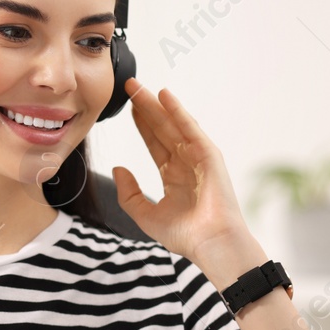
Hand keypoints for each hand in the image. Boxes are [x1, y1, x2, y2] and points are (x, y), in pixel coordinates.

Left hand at [112, 78, 253, 262]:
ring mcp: (198, 158)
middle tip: (130, 87)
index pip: (155, 143)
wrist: (211, 243)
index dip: (142, 124)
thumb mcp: (146, 215)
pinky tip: (164, 96)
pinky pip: (190, 128)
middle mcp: (186, 164)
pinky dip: (178, 111)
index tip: (128, 107)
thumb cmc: (186, 236)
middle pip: (162, 129)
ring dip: (157, 105)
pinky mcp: (209, 156)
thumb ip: (129, 194)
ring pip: (173, 125)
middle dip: (146, 108)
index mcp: (174, 177)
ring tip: (139, 87)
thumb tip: (118, 169)